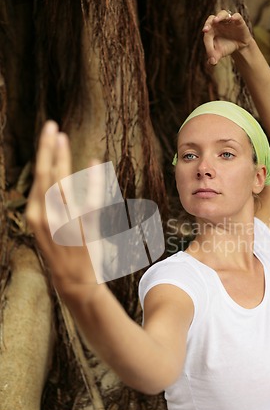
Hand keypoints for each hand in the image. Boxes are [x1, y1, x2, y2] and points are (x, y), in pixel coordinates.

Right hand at [26, 121, 99, 299]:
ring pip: (61, 182)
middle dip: (47, 147)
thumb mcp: (49, 229)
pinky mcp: (83, 229)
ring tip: (62, 136)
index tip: (49, 137)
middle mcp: (45, 217)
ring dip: (62, 156)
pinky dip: (93, 180)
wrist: (75, 283)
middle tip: (51, 126)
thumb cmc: (63, 254)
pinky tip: (95, 162)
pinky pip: (89, 199)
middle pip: (45, 174)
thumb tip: (58, 180)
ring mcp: (64, 222)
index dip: (43, 155)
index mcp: (35, 216)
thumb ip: (51, 205)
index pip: (38, 178)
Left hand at [202, 10, 252, 64]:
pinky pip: (236, 16)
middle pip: (211, 18)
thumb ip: (213, 57)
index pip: (207, 32)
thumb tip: (211, 63)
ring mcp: (228, 21)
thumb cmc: (226, 47)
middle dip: (208, 23)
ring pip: (223, 14)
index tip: (209, 49)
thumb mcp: (219, 54)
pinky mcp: (239, 21)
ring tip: (216, 20)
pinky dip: (234, 16)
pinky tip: (232, 19)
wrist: (239, 46)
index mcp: (211, 29)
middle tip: (206, 30)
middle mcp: (218, 23)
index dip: (207, 40)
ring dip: (219, 16)